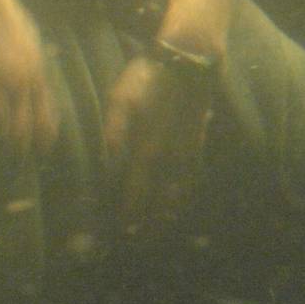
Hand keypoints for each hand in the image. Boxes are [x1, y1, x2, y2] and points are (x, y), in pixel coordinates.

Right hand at [0, 0, 56, 159]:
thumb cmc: (0, 10)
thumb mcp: (28, 38)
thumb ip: (33, 69)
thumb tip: (37, 99)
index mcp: (35, 71)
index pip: (44, 120)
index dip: (42, 141)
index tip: (39, 151)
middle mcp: (14, 79)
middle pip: (18, 132)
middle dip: (16, 144)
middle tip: (10, 150)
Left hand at [102, 52, 213, 227]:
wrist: (188, 63)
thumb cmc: (148, 78)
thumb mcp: (120, 99)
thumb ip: (114, 131)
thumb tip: (107, 159)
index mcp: (146, 148)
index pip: (137, 190)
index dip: (131, 211)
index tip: (124, 229)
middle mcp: (167, 157)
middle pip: (158, 199)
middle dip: (149, 221)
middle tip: (140, 240)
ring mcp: (185, 152)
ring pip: (178, 191)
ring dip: (169, 213)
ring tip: (161, 228)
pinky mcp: (196, 144)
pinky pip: (191, 176)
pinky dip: (185, 193)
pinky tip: (180, 201)